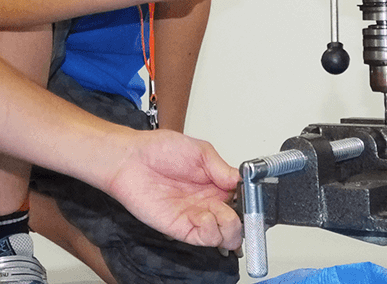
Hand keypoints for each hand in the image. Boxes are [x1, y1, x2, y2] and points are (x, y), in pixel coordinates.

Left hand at [105, 129, 242, 249]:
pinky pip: (205, 237)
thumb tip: (243, 180)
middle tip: (243, 211)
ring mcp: (196, 216)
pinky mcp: (181, 227)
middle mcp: (208, 202)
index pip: (242, 200)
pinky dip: (213, 232)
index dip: (251, 203)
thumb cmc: (159, 150)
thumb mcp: (200, 150)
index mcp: (215, 183)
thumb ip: (223, 168)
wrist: (130, 159)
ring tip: (224, 214)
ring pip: (226, 235)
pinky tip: (207, 217)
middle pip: (238, 222)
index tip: (255, 200)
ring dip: (231, 228)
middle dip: (246, 220)